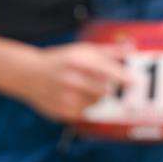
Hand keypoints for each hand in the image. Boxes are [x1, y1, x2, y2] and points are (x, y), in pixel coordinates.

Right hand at [16, 43, 133, 122]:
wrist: (27, 74)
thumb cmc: (60, 60)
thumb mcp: (81, 50)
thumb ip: (108, 51)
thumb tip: (131, 48)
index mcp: (79, 62)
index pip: (110, 73)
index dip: (125, 79)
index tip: (135, 82)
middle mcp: (72, 80)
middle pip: (106, 91)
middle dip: (107, 88)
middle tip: (103, 84)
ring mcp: (66, 98)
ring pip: (96, 104)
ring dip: (95, 97)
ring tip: (83, 89)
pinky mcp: (62, 112)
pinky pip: (84, 113)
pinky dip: (83, 106)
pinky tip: (73, 96)